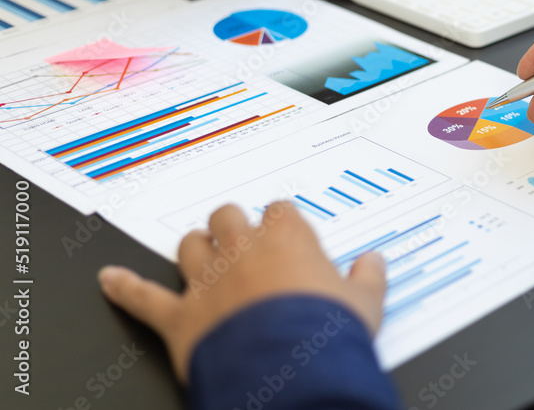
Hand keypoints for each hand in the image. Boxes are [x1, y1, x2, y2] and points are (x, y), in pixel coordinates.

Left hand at [98, 202, 385, 383]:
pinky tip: (109, 279)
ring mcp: (207, 281)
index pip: (280, 211)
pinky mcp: (180, 317)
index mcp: (287, 239)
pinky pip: (143, 297)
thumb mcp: (365, 304)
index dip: (283, 221)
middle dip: (234, 223)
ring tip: (201, 249)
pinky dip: (124, 288)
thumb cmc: (327, 332)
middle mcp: (242, 250)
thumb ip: (369, 278)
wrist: (289, 371)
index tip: (288, 230)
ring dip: (195, 246)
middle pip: (228, 216)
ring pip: (189, 245)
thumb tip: (374, 263)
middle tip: (243, 235)